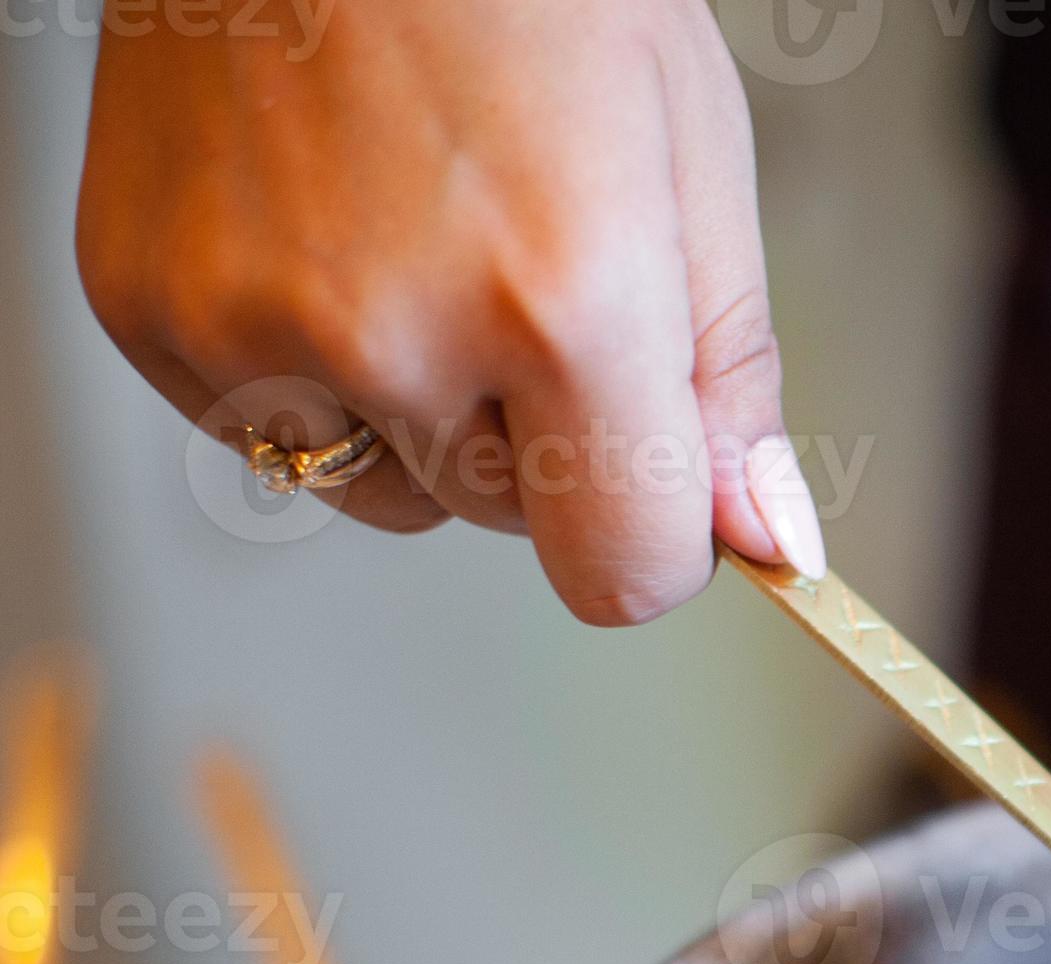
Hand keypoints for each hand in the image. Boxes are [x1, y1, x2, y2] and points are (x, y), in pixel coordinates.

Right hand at [77, 0, 823, 622]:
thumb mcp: (692, 160)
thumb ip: (727, 378)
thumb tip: (763, 536)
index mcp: (559, 301)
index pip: (623, 574)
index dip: (656, 532)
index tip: (655, 461)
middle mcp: (390, 332)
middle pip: (511, 525)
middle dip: (543, 434)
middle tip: (521, 261)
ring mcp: (247, 324)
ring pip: (387, 494)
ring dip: (423, 413)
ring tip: (421, 239)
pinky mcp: (145, 307)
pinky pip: (268, 434)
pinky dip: (309, 369)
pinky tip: (328, 232)